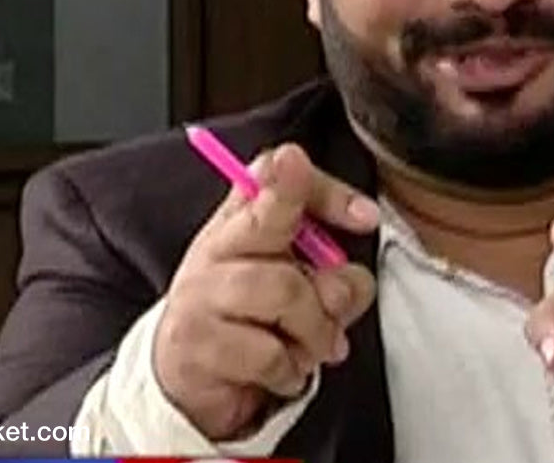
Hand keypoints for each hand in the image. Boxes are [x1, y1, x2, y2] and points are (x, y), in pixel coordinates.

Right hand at [153, 143, 379, 440]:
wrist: (187, 377)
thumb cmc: (249, 320)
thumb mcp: (299, 289)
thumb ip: (335, 280)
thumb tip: (348, 285)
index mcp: (241, 222)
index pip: (272, 178)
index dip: (322, 189)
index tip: (366, 216)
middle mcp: (216, 249)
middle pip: (263, 220)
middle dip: (299, 215)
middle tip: (336, 237)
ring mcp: (200, 294)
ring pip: (284, 292)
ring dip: (316, 328)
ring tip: (315, 345)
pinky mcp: (195, 343)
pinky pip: (268, 352)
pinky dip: (291, 368)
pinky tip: (285, 371)